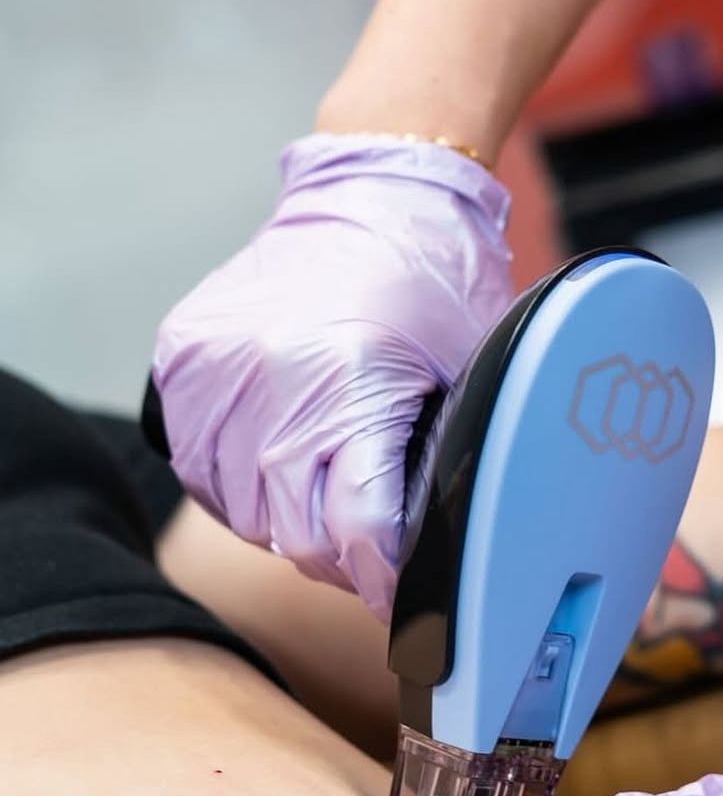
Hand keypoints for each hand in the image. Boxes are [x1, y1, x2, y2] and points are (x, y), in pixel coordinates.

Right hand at [152, 135, 512, 618]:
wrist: (374, 195)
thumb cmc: (436, 285)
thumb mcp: (467, 378)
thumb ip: (437, 469)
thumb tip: (428, 556)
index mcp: (350, 381)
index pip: (356, 531)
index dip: (383, 580)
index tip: (400, 601)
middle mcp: (271, 379)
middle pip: (296, 535)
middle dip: (343, 561)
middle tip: (373, 553)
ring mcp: (216, 371)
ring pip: (245, 514)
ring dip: (289, 527)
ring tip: (329, 499)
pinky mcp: (182, 361)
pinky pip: (200, 469)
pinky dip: (241, 488)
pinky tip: (280, 472)